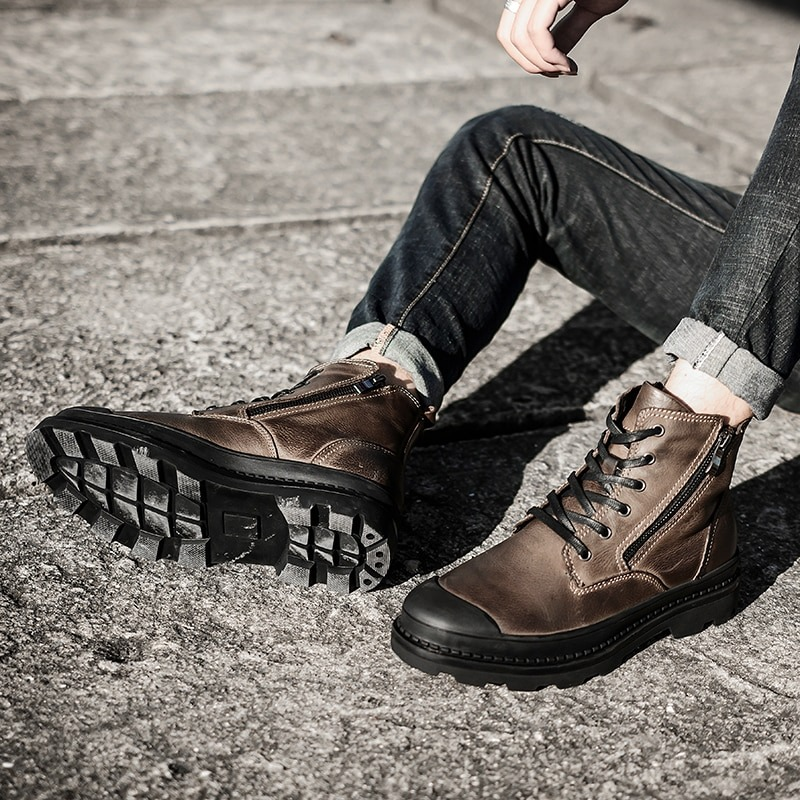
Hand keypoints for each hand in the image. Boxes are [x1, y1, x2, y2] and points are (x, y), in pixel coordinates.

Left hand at [497, 0, 629, 75]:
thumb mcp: (588, 7)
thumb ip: (566, 31)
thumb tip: (550, 60)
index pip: (508, 30)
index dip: (522, 57)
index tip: (551, 70)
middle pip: (509, 37)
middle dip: (532, 65)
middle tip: (559, 73)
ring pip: (521, 37)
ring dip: (544, 64)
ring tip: (566, 69)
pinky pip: (538, 30)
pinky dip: (550, 56)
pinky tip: (567, 64)